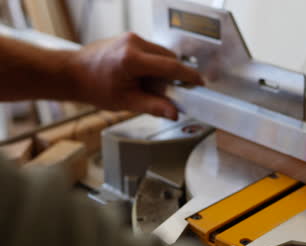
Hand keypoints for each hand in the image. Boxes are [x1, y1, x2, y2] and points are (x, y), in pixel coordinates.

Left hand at [66, 33, 202, 119]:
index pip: (170, 66)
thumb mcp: (125, 102)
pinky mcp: (130, 38)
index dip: (188, 76)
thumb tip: (174, 112)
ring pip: (162, 53)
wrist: (72, 73)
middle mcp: (133, 43)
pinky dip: (153, 64)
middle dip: (172, 76)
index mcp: (132, 59)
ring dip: (162, 70)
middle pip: (169, 58)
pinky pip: (152, 51)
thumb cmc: (93, 86)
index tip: (199, 84)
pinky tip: (141, 76)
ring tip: (146, 85)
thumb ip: (153, 106)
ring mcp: (131, 37)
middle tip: (164, 93)